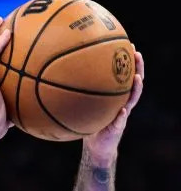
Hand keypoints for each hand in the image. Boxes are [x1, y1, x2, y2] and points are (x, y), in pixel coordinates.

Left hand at [83, 47, 143, 162]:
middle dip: (137, 67)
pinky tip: (122, 110)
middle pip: (133, 81)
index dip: (126, 60)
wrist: (95, 146)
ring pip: (133, 98)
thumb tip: (52, 76)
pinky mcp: (118, 128)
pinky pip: (120, 120)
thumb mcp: (79, 106)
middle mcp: (121, 102)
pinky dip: (121, 115)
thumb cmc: (87, 123)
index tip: (127, 44)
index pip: (122, 74)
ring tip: (137, 78)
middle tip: (136, 53)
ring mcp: (122, 114)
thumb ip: (72, 93)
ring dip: (136, 88)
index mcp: (114, 95)